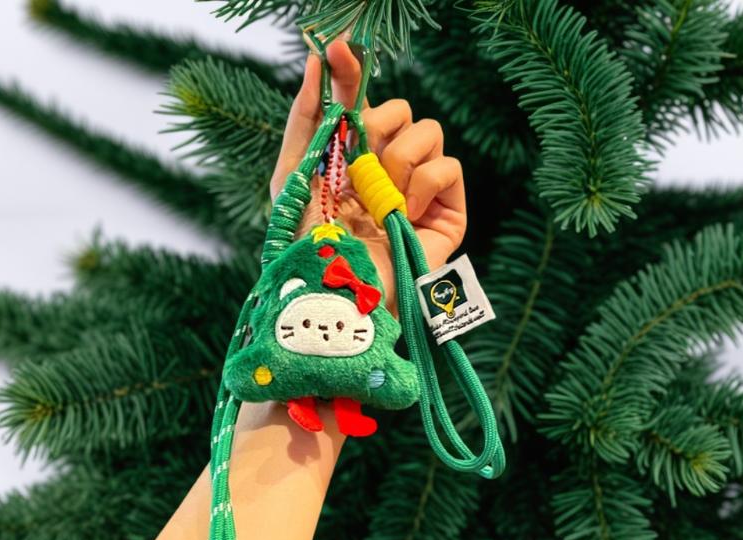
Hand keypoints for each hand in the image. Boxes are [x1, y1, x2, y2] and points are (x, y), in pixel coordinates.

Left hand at [269, 40, 466, 309]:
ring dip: (399, 161)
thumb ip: (305, 117)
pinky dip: (425, 185)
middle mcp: (389, 169)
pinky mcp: (448, 211)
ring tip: (381, 200)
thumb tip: (318, 61)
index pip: (361, 102)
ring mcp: (420, 190)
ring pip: (429, 131)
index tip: (339, 48)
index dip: (352, 72)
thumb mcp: (293, 175)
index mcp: (353, 158)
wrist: (339, 288)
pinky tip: (405, 212)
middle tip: (360, 164)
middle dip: (379, 127)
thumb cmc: (310, 242)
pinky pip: (449, 166)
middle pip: (401, 109)